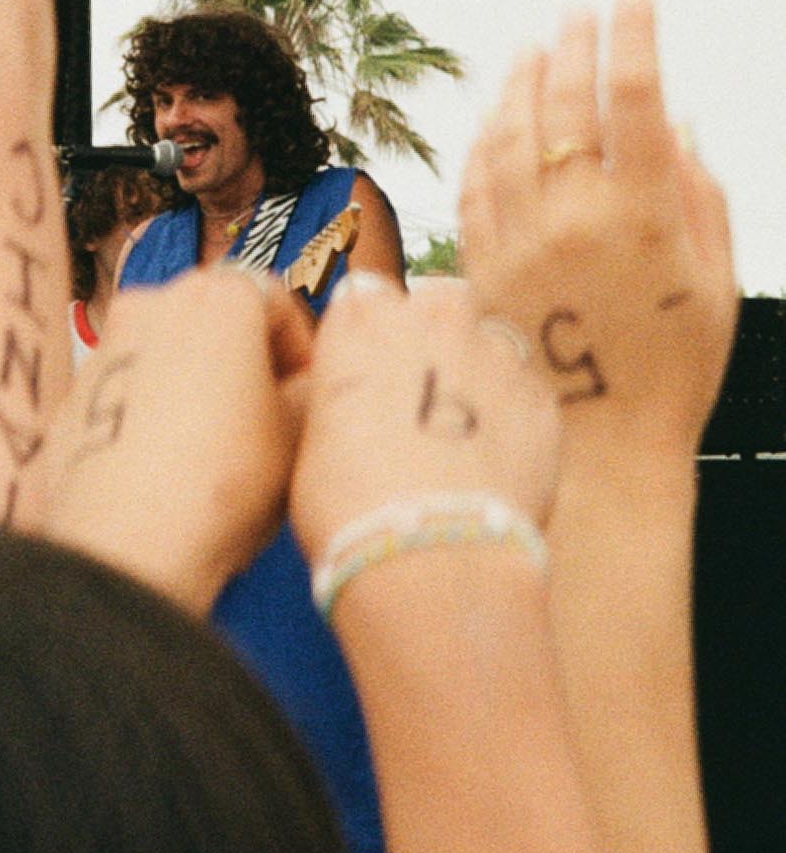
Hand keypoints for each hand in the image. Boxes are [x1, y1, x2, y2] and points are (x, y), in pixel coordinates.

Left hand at [41, 268, 312, 611]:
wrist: (125, 540)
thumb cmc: (222, 481)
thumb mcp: (301, 433)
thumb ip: (314, 387)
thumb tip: (307, 379)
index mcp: (216, 297)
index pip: (276, 298)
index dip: (302, 346)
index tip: (310, 388)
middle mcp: (150, 303)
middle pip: (216, 317)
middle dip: (248, 359)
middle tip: (272, 416)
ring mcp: (105, 345)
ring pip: (168, 350)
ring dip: (199, 381)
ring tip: (222, 445)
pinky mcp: (73, 391)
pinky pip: (129, 387)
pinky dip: (154, 408)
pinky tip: (171, 461)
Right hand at [288, 279, 560, 564]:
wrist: (430, 558)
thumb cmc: (348, 505)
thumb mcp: (311, 437)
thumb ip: (338, 392)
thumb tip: (353, 399)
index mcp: (362, 320)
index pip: (365, 294)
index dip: (366, 332)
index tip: (365, 365)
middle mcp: (430, 320)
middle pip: (435, 301)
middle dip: (429, 334)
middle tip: (417, 393)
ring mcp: (494, 355)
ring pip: (487, 343)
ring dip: (474, 374)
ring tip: (459, 434)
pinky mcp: (540, 399)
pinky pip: (523, 393)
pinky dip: (511, 418)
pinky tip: (491, 461)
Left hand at [459, 0, 737, 472]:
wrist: (603, 445)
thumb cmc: (676, 367)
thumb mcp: (716, 281)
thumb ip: (700, 197)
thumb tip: (681, 124)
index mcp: (646, 216)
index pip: (635, 98)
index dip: (634, 37)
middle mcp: (575, 218)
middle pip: (564, 105)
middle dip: (573, 46)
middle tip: (579, 10)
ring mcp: (520, 239)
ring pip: (509, 137)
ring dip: (519, 85)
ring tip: (532, 49)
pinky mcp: (480, 265)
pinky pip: (474, 185)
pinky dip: (484, 142)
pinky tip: (494, 118)